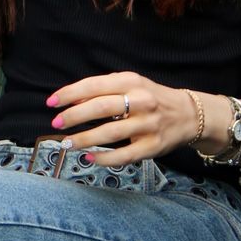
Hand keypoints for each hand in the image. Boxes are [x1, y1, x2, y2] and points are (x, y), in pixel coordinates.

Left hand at [44, 73, 199, 165]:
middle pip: (101, 107)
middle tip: (56, 124)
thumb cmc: (150, 98)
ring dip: (85, 139)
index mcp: (131, 82)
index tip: (51, 102)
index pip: (94, 85)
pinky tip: (89, 158)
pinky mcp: (153, 146)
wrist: (189, 115)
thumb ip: (102, 90)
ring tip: (67, 143)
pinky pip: (125, 155)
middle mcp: (141, 101)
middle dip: (75, 116)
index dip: (70, 94)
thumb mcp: (129, 85)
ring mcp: (148, 124)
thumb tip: (71, 100)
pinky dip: (104, 158)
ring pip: (111, 133)